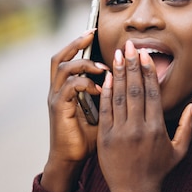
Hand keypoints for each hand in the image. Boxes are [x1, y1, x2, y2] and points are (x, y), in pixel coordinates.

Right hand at [43, 30, 107, 191]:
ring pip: (63, 67)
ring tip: (104, 66)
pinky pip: (69, 87)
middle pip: (60, 57)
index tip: (97, 32)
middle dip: (76, 42)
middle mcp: (58, 89)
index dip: (81, 43)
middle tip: (92, 32)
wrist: (73, 159)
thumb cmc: (90, 136)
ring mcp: (56, 98)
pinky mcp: (58, 109)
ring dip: (84, 63)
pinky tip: (101, 87)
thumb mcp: (104, 111)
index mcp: (68, 87)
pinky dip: (85, 83)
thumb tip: (135, 81)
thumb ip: (113, 95)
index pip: (72, 57)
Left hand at [97, 40, 191, 191]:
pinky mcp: (106, 138)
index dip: (148, 72)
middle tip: (129, 45)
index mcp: (157, 128)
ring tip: (117, 54)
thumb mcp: (179, 149)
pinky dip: (106, 92)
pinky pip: (106, 110)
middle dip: (132, 65)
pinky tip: (107, 77)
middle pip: (135, 90)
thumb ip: (188, 124)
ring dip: (119, 73)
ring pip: (120, 96)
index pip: (152, 93)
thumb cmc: (159, 170)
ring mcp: (120, 133)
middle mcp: (139, 128)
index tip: (145, 55)